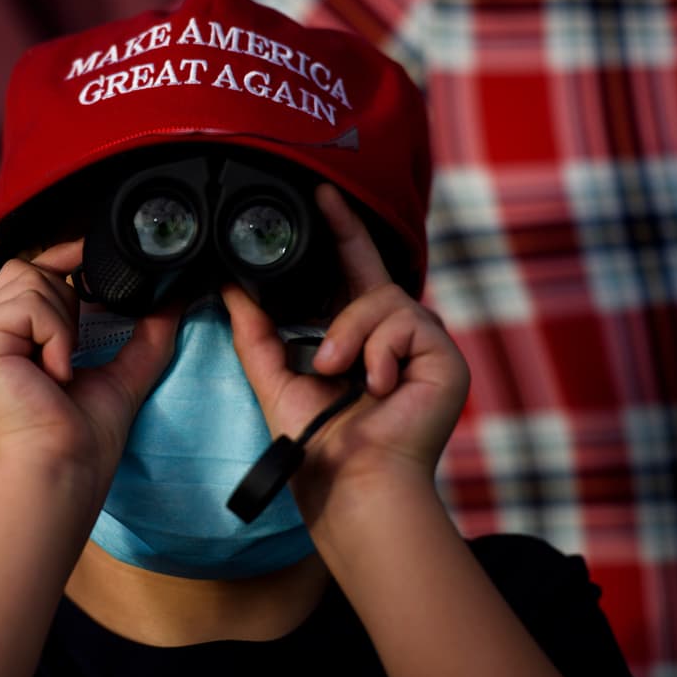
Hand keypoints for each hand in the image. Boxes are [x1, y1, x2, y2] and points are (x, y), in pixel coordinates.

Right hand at [0, 240, 178, 510]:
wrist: (61, 471)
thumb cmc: (82, 439)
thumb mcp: (123, 373)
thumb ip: (147, 333)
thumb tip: (176, 298)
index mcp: (9, 338)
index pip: (31, 272)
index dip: (64, 256)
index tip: (96, 254)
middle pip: (29, 267)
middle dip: (67, 294)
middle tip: (75, 350)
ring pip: (31, 278)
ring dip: (63, 319)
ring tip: (63, 367)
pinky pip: (28, 305)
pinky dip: (55, 334)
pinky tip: (55, 373)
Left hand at [221, 184, 468, 524]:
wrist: (350, 481)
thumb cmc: (316, 442)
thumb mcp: (274, 375)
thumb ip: (254, 330)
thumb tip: (229, 285)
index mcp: (360, 338)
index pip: (352, 271)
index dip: (341, 232)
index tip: (321, 195)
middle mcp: (395, 337)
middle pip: (370, 277)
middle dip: (345, 278)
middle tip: (323, 348)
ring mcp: (424, 346)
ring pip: (382, 298)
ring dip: (349, 335)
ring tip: (338, 374)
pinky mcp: (447, 358)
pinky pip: (408, 321)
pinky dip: (379, 353)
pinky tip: (376, 388)